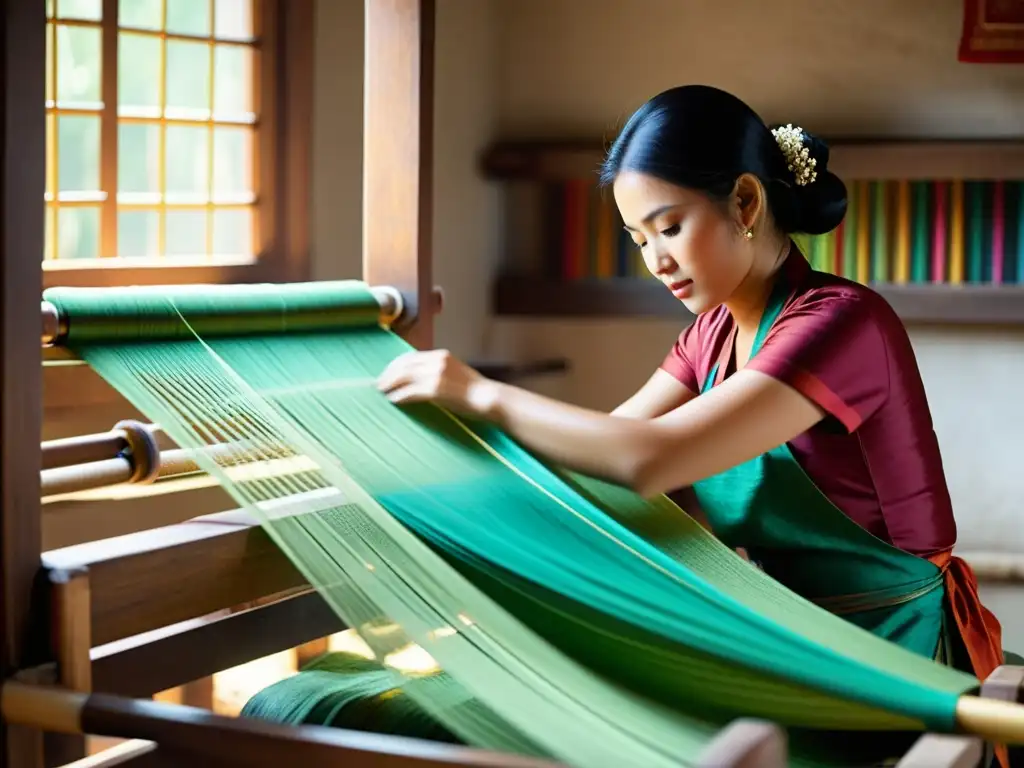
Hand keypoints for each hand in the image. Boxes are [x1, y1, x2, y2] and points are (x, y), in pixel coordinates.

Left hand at [376, 349, 501, 417]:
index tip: (386, 374)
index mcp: (442, 355)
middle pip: (403, 365)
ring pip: (403, 377)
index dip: (395, 366)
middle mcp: (437, 361)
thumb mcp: (456, 373)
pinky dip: (399, 397)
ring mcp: (436, 375)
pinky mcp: (436, 390)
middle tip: (378, 385)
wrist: (490, 398)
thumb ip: (438, 371)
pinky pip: (410, 392)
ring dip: (390, 385)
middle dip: (388, 375)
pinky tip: (393, 401)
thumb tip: (418, 379)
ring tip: (382, 393)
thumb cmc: (474, 391)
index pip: (410, 357)